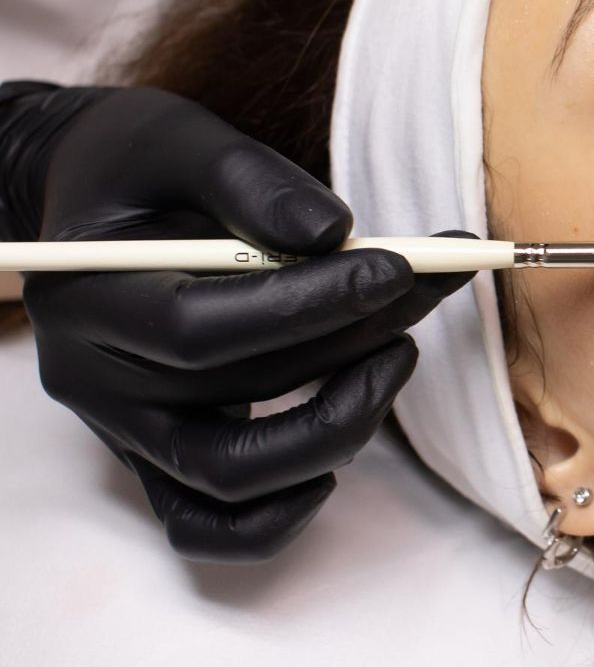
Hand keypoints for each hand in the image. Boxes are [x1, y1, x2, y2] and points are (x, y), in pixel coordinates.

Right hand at [3, 84, 476, 560]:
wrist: (90, 201)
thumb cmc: (137, 165)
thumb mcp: (184, 140)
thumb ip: (254, 181)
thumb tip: (334, 234)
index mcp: (91, 297)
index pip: (200, 330)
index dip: (310, 306)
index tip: (398, 269)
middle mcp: (96, 379)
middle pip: (236, 395)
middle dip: (354, 343)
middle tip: (430, 287)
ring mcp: (125, 430)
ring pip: (233, 476)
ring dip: (339, 423)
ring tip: (400, 352)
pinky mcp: (156, 458)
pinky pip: (208, 527)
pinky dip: (281, 514)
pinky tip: (344, 447)